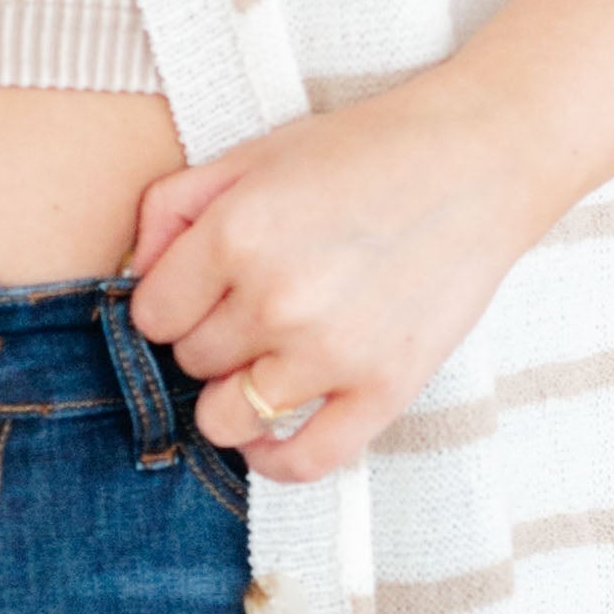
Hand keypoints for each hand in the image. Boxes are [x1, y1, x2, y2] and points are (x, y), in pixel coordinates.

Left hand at [126, 67, 545, 487]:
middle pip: (189, 364)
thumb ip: (174, 207)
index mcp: (237, 234)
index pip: (151, 317)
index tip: (202, 293)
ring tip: (265, 359)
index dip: (171, 306)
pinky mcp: (384, 390)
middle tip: (255, 305)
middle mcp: (277, 300)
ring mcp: (331, 353)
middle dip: (210, 339)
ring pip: (225, 418)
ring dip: (235, 395)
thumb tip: (133, 275)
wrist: (480, 161)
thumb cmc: (366, 152)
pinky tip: (266, 437)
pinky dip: (273, 461)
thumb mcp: (254, 154)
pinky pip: (304, 461)